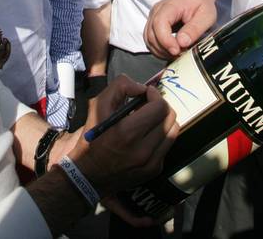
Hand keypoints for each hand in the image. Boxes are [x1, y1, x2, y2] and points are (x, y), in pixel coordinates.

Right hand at [69, 77, 177, 224]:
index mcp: (127, 133)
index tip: (146, 94)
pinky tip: (146, 136)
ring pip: (173, 130)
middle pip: (170, 117)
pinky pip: (168, 144)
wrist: (89, 175)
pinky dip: (160, 135)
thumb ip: (120, 87)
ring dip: (163, 120)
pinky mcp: (154, 170)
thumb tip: (142, 88)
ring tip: (148, 120)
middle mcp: (142, 151)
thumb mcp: (97, 106)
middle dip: (160, 106)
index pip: (159, 107)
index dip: (155, 95)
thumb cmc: (93, 137)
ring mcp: (150, 163)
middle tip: (147, 106)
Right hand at [144, 0, 216, 58]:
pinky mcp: (153, 28)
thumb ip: (194, 29)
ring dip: (163, 52)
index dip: (165, 40)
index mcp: (170, 5)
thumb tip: (182, 42)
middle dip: (165, 49)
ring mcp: (153, 19)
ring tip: (179, 53)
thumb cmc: (201, 6)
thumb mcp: (206, 16)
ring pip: (149, 41)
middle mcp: (157, 11)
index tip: (177, 50)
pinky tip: (173, 51)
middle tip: (182, 53)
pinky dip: (161, 51)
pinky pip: (151, 43)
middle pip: (152, 34)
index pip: (159, 22)